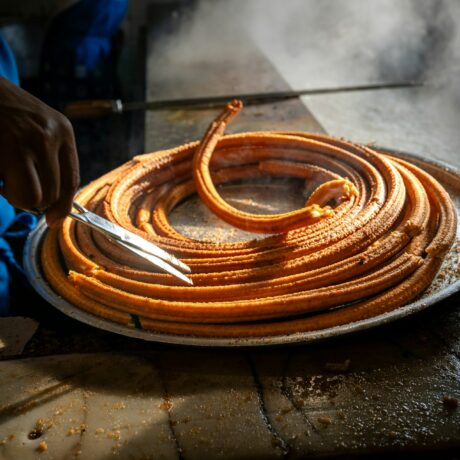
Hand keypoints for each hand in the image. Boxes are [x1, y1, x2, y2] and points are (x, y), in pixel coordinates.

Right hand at [0, 77, 79, 226]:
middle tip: (13, 188)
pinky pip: (5, 187)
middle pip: (52, 194)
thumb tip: (53, 205)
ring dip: (15, 196)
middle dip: (33, 201)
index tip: (54, 220)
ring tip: (4, 179)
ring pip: (32, 197)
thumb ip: (50, 159)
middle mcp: (47, 137)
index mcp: (63, 131)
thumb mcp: (39, 126)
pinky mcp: (2, 151)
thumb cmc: (5, 110)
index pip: (71, 180)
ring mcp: (22, 143)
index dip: (63, 206)